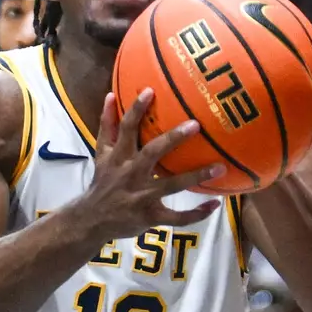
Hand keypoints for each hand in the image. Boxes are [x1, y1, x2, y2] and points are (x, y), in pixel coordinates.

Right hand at [78, 89, 221, 239]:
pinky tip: (215, 204)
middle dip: (173, 139)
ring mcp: (141, 197)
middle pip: (152, 153)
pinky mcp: (150, 216)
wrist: (91, 220)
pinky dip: (196, 213)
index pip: (126, 129)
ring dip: (196, 176)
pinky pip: (177, 217)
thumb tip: (111, 95)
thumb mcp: (100, 154)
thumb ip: (107, 125)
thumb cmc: (102, 182)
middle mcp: (130, 174)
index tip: (151, 91)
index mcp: (118, 157)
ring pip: (171, 185)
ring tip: (220, 167)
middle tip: (196, 124)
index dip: (137, 110)